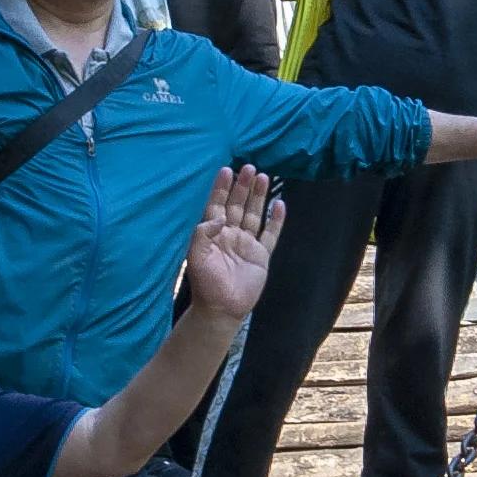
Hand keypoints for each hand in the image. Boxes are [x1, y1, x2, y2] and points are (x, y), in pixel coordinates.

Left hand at [181, 163, 286, 317]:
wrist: (222, 309)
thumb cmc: (205, 283)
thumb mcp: (195, 255)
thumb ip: (203, 232)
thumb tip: (220, 216)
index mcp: (213, 233)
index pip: (217, 204)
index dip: (221, 188)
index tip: (226, 170)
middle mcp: (231, 235)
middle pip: (237, 205)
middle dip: (242, 186)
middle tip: (249, 168)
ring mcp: (247, 244)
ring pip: (254, 214)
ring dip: (259, 196)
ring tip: (264, 177)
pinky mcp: (261, 255)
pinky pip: (270, 234)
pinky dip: (276, 220)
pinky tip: (280, 205)